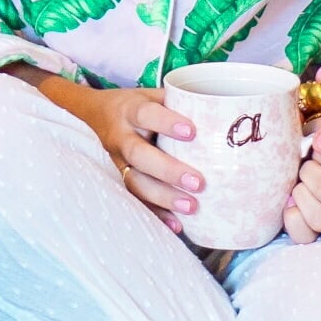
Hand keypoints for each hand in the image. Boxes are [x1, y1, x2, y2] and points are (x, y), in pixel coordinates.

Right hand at [64, 80, 204, 234]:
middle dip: (168, 170)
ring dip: (163, 198)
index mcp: (130, 110)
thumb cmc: (137, 105)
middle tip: (198, 182)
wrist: (96, 115)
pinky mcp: (119, 181)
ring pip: (135, 182)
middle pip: (139, 155)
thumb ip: (180, 102)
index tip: (191, 132)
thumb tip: (224, 112)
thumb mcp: (152, 95)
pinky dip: (156, 215)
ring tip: (192, 207)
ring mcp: (117, 162)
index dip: (166, 122)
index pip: (146, 114)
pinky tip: (177, 225)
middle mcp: (121, 137)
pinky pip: (136, 201)